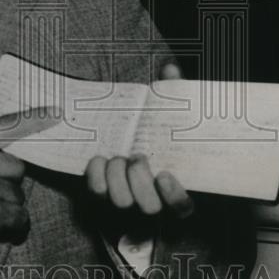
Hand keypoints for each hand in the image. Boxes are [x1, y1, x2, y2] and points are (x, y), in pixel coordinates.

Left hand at [85, 58, 192, 218]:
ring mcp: (127, 204)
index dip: (175, 196)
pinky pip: (96, 195)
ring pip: (121, 203)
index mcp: (176, 190)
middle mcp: (153, 204)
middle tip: (136, 157)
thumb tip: (169, 70)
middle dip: (139, 181)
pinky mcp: (103, 199)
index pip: (183, 208)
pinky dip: (95, 176)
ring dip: (117, 178)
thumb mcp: (167, 119)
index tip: (165, 174)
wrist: (123, 152)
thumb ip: (172, 96)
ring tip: (117, 156)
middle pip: (149, 208)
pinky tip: (98, 158)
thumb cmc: (154, 139)